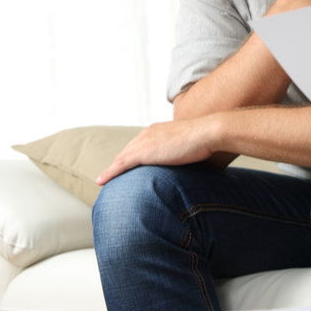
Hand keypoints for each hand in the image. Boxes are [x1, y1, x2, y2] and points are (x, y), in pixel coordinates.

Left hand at [96, 117, 219, 184]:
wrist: (208, 132)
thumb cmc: (206, 139)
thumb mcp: (190, 144)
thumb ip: (182, 150)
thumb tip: (187, 161)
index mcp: (157, 130)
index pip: (138, 145)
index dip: (129, 156)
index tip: (124, 165)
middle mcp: (147, 133)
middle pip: (126, 151)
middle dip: (117, 163)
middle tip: (109, 176)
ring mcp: (144, 142)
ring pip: (121, 158)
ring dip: (111, 170)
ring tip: (103, 180)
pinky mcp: (144, 152)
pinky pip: (121, 164)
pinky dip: (110, 173)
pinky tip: (102, 181)